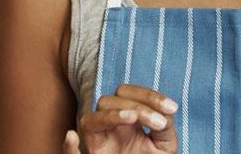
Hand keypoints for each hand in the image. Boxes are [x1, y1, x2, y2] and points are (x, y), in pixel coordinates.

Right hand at [62, 84, 178, 153]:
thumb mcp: (164, 144)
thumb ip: (164, 126)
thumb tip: (164, 114)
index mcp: (123, 117)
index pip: (127, 93)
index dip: (149, 96)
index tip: (171, 108)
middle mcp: (106, 125)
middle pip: (108, 101)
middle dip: (136, 105)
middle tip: (158, 123)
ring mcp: (96, 142)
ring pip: (91, 119)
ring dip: (112, 115)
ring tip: (133, 118)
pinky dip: (69, 148)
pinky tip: (71, 137)